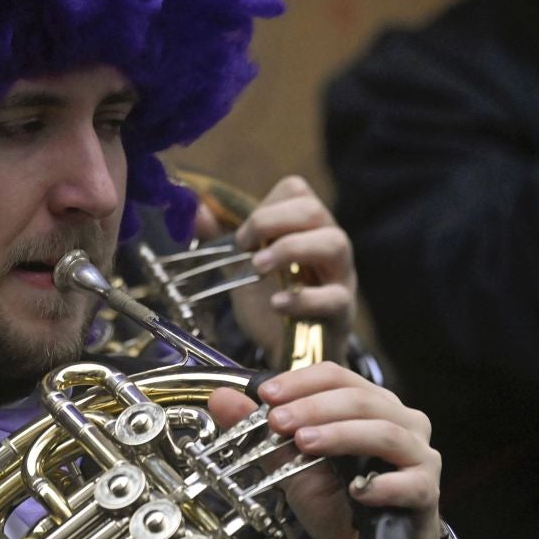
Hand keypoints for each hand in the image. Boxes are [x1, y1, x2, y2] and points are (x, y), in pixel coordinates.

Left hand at [209, 363, 441, 538]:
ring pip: (385, 431)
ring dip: (341, 434)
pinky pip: (411, 481)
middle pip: (361, 398)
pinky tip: (356, 490)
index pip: (337, 376)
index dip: (301, 381)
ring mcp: (418, 455)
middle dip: (314, 406)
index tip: (267, 394)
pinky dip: (382, 485)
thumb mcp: (291, 466)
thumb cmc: (337, 502)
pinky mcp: (427, 491)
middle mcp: (399, 422)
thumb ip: (261, 434)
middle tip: (278, 421)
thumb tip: (220, 399)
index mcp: (368, 405)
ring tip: (305, 443)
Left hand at [230, 175, 355, 366]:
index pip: (296, 191)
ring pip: (334, 243)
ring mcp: (340, 275)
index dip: (265, 207)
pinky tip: (277, 304)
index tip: (242, 237)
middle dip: (272, 222)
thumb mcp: (242, 266)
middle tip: (245, 249)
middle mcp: (328, 243)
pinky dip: (303, 299)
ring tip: (259, 267)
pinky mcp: (342, 309)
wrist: (286, 347)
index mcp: (305, 226)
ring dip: (291, 249)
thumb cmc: (270, 299)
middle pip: (314, 210)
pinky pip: (334, 297)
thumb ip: (222, 238)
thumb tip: (196, 210)